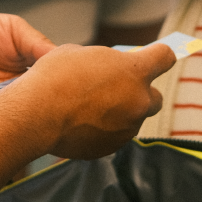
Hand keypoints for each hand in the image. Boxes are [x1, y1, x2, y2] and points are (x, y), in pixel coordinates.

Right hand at [19, 42, 173, 159]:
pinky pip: (114, 136)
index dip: (161, 55)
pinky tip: (81, 123)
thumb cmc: (55, 77)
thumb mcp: (80, 54)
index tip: (158, 56)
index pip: (165, 57)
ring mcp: (127, 127)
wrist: (36, 114)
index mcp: (134, 71)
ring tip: (87, 108)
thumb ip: (104, 62)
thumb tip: (105, 70)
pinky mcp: (112, 147)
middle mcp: (138, 101)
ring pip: (132, 119)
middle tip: (117, 90)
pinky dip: (104, 131)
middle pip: (155, 97)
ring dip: (119, 114)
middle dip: (141, 94)